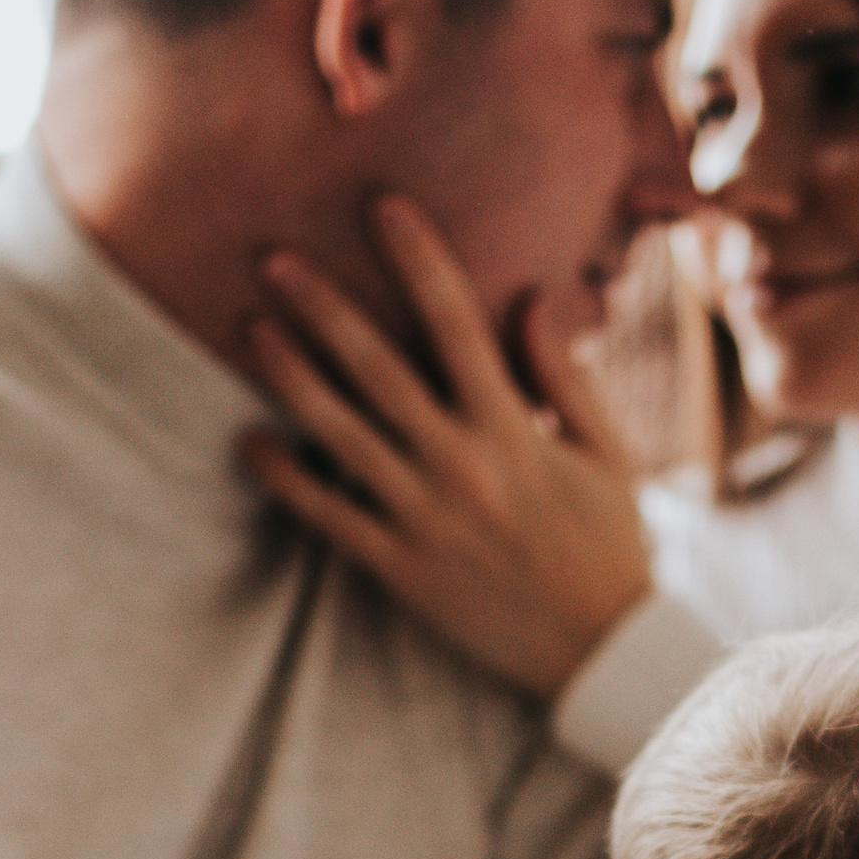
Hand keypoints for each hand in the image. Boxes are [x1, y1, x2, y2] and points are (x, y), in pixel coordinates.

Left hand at [239, 195, 655, 701]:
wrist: (600, 652)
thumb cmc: (609, 544)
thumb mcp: (606, 454)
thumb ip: (564, 376)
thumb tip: (528, 299)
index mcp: (514, 431)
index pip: (457, 326)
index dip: (419, 260)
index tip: (384, 205)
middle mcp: (463, 467)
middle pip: (379, 371)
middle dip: (325, 310)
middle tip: (273, 258)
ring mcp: (425, 519)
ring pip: (342, 435)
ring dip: (292, 380)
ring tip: (249, 331)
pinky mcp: (401, 569)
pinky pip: (331, 518)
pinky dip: (288, 481)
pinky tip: (251, 444)